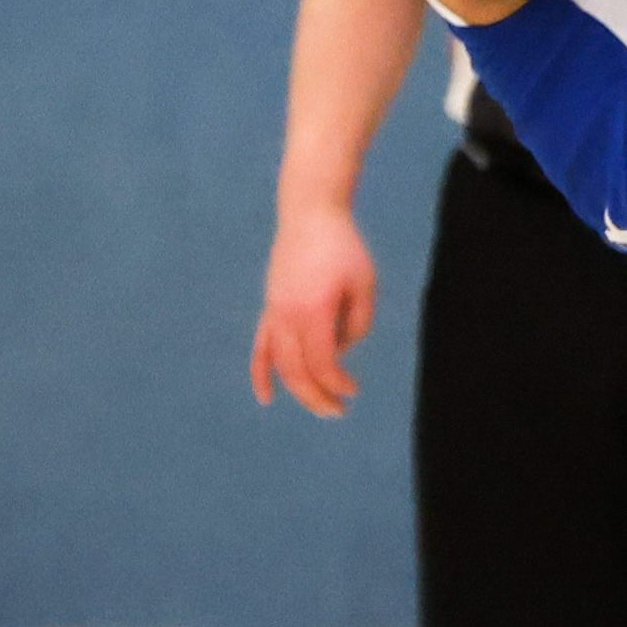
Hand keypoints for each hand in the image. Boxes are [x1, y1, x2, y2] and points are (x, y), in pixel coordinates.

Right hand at [251, 201, 379, 415]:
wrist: (310, 214)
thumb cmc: (343, 248)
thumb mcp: (364, 284)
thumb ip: (358, 324)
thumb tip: (340, 351)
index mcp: (313, 310)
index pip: (322, 362)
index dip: (337, 383)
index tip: (354, 390)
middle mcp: (288, 315)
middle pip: (298, 370)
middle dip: (318, 397)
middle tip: (338, 412)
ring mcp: (275, 311)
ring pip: (279, 363)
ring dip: (297, 390)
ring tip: (320, 407)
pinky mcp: (270, 307)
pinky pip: (261, 347)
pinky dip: (261, 373)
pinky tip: (267, 396)